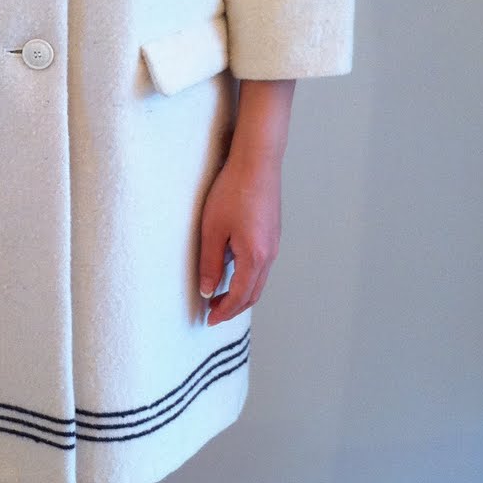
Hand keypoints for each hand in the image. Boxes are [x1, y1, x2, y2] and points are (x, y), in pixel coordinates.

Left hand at [198, 149, 281, 323]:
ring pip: (259, 280)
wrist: (257, 162)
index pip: (239, 296)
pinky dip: (248, 277)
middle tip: (213, 313)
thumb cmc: (233, 191)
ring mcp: (274, 244)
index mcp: (255, 257)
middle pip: (253, 293)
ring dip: (241, 293)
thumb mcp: (213, 231)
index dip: (224, 311)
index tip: (209, 319)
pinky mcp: (272, 233)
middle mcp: (269, 254)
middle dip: (234, 307)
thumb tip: (208, 290)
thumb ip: (210, 264)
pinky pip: (261, 265)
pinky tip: (232, 270)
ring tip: (220, 295)